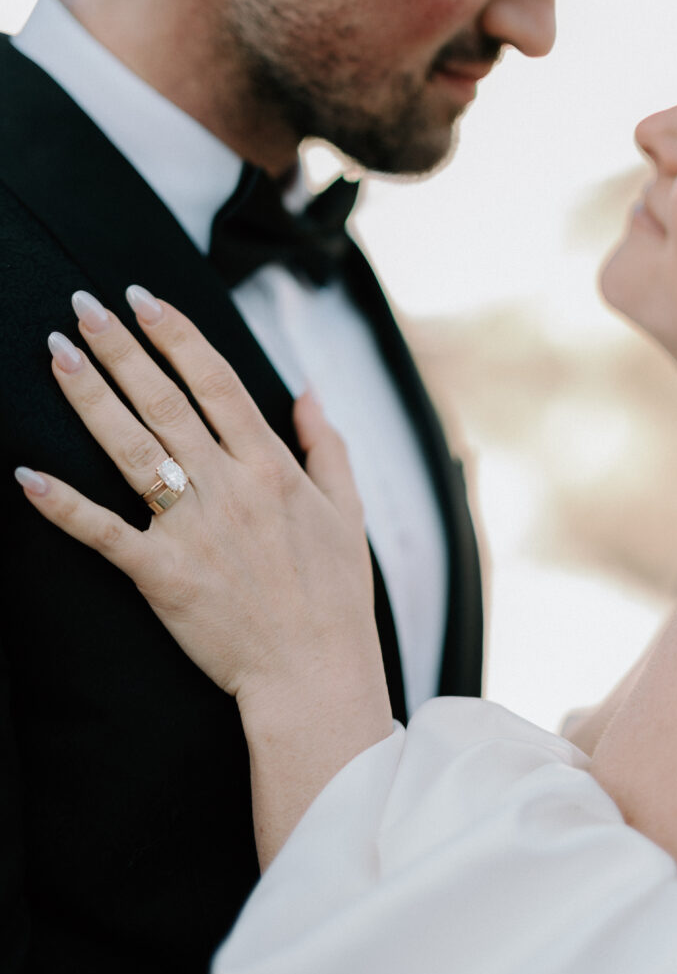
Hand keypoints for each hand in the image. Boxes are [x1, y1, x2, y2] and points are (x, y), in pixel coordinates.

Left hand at [15, 289, 384, 718]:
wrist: (315, 675)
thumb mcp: (346, 511)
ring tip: (54, 352)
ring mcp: (192, 530)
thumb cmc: (336, 595)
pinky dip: (64, 506)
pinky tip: (26, 475)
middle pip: (164, 401)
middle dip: (120, 348)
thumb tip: (306, 390)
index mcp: (271, 467)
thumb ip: (327, 444)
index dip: (176, 335)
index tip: (144, 298)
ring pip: (131, 448)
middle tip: (82, 305)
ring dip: (89, 397)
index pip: (215, 382)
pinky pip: (105, 534)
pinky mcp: (162, 576)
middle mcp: (229, 488)